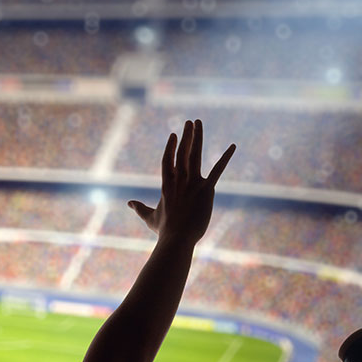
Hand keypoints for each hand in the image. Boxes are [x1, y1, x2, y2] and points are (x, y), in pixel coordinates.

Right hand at [127, 119, 235, 245]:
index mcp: (167, 185)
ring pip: (195, 155)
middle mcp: (179, 180)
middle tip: (190, 122)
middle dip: (186, 136)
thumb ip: (139, 208)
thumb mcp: (149, 217)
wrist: (177, 239)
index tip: (174, 135)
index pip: (168, 160)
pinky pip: (218, 170)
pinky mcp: (206, 189)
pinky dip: (225, 157)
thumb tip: (129, 203)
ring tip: (198, 123)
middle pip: (182, 152)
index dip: (171, 147)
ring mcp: (192, 183)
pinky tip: (232, 146)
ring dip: (198, 138)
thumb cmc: (164, 231)